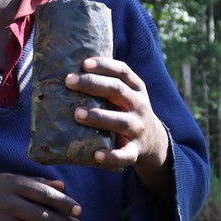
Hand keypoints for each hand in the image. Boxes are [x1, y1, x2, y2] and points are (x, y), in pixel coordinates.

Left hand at [65, 57, 169, 179]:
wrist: (152, 141)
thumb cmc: (126, 112)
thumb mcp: (124, 95)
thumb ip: (104, 86)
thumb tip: (68, 73)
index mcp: (136, 88)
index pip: (122, 71)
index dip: (104, 65)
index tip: (84, 63)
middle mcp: (139, 106)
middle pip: (118, 90)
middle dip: (93, 84)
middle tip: (69, 81)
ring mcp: (138, 128)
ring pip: (120, 121)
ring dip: (98, 116)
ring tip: (77, 113)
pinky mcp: (135, 151)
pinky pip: (125, 155)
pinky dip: (112, 156)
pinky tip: (97, 155)